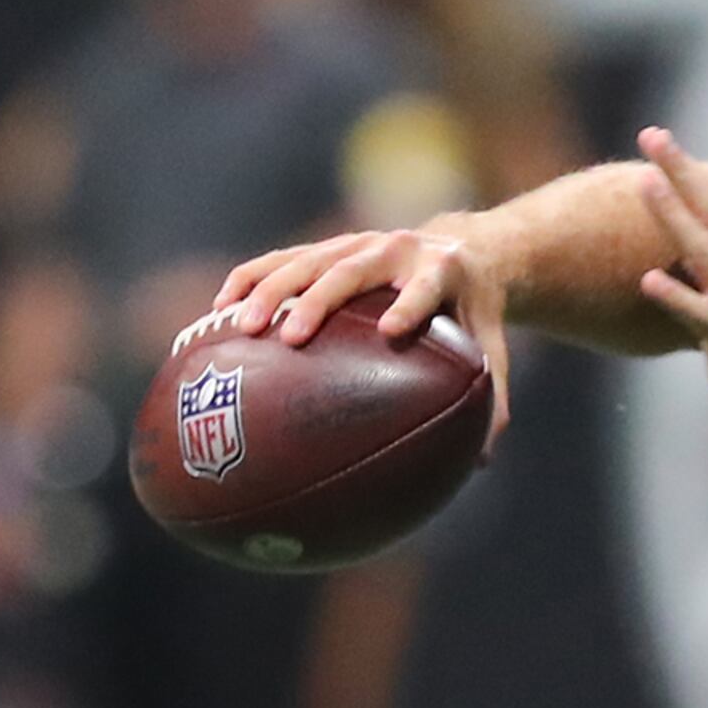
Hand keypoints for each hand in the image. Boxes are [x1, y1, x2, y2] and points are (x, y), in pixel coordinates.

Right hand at [217, 222, 514, 434]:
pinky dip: (248, 281)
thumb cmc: (474, 313)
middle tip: (292, 337)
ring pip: (305, 261)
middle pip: (351, 271)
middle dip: (318, 301)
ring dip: (269, 290)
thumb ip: (491, 398)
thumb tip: (481, 464)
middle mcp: (395, 249)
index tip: (393, 331)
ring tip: (239, 326)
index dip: (409, 305)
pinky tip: (217, 313)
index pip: (424, 289)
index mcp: (441, 271)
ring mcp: (354, 243)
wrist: (462, 250)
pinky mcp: (327, 247)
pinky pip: (279, 260)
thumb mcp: (490, 347)